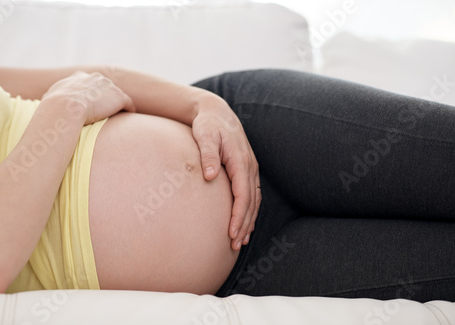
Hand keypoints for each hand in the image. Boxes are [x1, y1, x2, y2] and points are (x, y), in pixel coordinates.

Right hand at [43, 71, 134, 124]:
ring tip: (120, 115)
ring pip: (117, 96)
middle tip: (109, 110)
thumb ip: (53, 98)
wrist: (66, 108)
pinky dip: (129, 109)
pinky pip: (128, 103)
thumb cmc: (54, 107)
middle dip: (107, 97)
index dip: (92, 95)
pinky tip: (128, 116)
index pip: (90, 84)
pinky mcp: (119, 97)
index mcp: (79, 77)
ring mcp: (108, 86)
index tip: (93, 104)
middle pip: (105, 88)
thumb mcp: (49, 98)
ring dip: (118, 104)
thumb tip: (47, 103)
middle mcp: (95, 78)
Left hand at [192, 95, 260, 250]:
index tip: (232, 232)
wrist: (217, 112)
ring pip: (254, 200)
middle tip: (235, 244)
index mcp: (240, 160)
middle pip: (251, 201)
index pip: (243, 194)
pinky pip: (252, 194)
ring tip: (240, 240)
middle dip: (245, 224)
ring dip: (249, 220)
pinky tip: (243, 222)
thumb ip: (207, 154)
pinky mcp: (246, 169)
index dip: (239, 215)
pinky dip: (249, 210)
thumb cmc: (208, 125)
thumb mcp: (205, 135)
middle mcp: (249, 166)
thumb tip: (209, 176)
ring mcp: (250, 168)